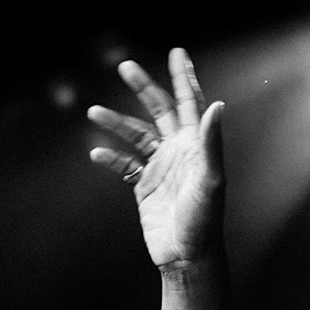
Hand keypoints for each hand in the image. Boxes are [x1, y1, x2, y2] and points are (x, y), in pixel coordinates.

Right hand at [88, 48, 225, 271]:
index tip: (176, 52)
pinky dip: (111, 158)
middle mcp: (179, 152)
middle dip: (144, 88)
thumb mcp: (209, 180)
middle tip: (125, 66)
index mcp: (197, 146)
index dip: (184, 78)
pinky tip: (97, 155)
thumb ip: (210, 142)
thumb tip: (215, 105)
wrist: (187, 256)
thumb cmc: (204, 221)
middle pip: (160, 111)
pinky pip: (125, 166)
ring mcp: (161, 168)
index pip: (190, 104)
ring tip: (93, 112)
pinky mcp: (145, 187)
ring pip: (136, 136)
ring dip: (116, 123)